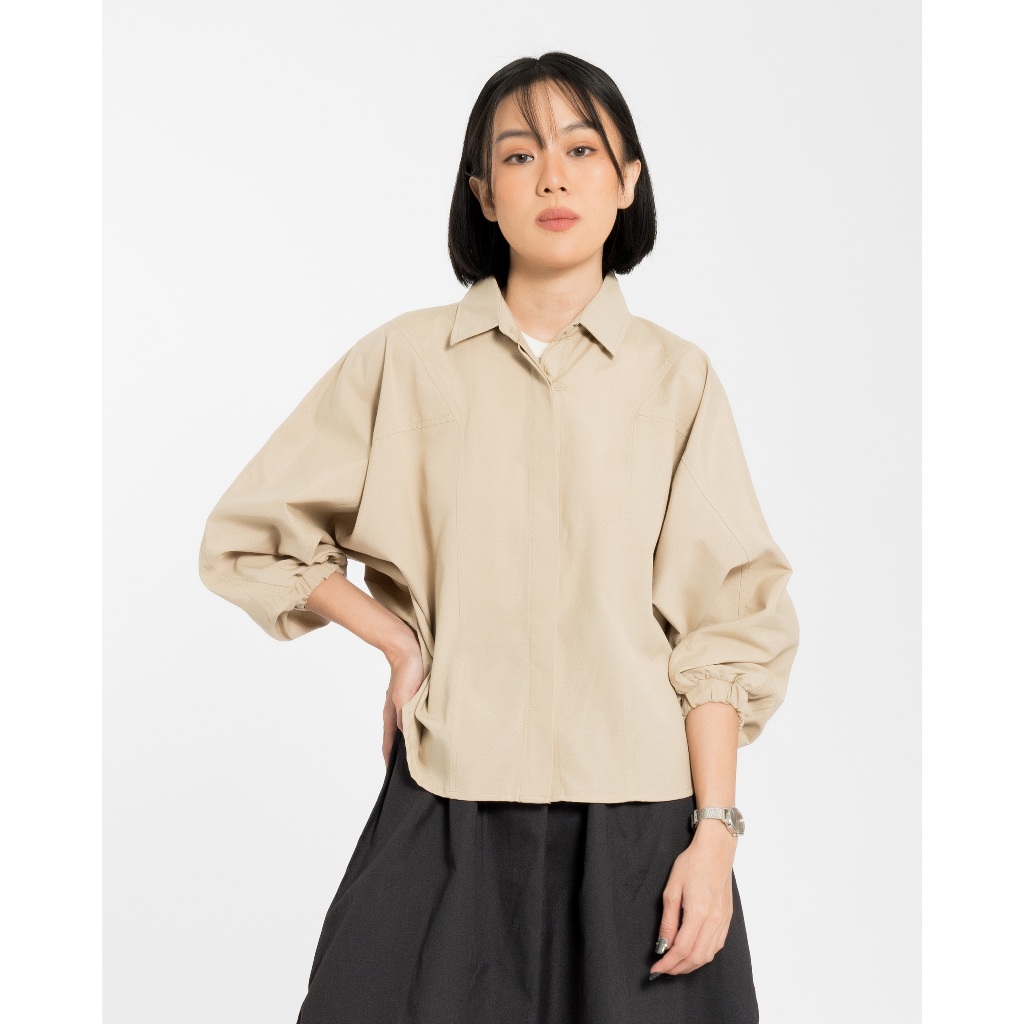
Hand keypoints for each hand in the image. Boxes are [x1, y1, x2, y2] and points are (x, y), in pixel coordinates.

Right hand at [381, 641, 423, 766]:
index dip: (390, 760)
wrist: (410, 650)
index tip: (394, 776)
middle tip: (415, 770)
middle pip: (399, 740)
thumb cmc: (405, 673)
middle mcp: (398, 714)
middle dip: (404, 755)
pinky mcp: (417, 699)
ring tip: (426, 756)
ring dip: (416, 742)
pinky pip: (419, 719)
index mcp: (391, 716)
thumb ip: (404, 718)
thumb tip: (407, 739)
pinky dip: (423, 729)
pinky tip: (433, 733)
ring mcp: (407, 707)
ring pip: (410, 730)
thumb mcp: (404, 699)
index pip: (389, 745)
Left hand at [648, 823, 737, 976]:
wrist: (715, 850)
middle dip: (678, 968)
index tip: (655, 969)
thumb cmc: (691, 864)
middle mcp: (714, 920)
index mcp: (699, 912)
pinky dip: (703, 955)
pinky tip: (692, 953)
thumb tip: (663, 944)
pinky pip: (717, 946)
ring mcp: (724, 921)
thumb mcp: (672, 889)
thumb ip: (668, 921)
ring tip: (675, 964)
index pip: (682, 949)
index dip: (668, 963)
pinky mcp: (727, 919)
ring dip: (691, 965)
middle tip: (663, 969)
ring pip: (708, 955)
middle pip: (697, 957)